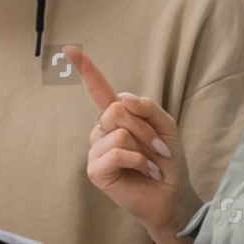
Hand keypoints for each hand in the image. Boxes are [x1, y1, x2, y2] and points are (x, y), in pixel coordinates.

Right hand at [67, 45, 198, 234]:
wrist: (172, 195)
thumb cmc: (166, 162)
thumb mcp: (165, 126)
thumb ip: (146, 107)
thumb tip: (120, 98)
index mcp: (116, 118)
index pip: (99, 90)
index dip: (86, 69)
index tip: (70, 49)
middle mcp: (101, 132)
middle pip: (115, 110)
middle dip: (144, 128)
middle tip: (157, 148)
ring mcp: (96, 151)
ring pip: (118, 132)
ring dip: (143, 147)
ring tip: (150, 163)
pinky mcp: (96, 171)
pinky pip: (115, 152)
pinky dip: (137, 161)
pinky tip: (144, 172)